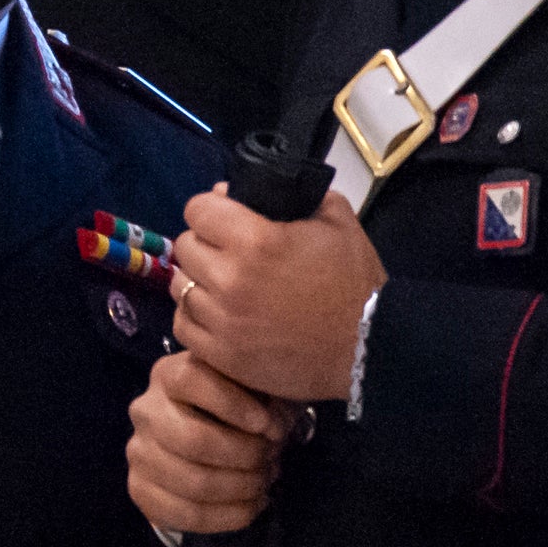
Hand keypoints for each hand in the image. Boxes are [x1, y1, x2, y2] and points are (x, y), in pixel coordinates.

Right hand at [127, 350, 291, 535]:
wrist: (205, 437)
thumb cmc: (237, 406)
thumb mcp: (254, 387)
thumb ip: (267, 396)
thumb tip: (274, 427)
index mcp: (168, 374)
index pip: (190, 380)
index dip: (233, 404)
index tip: (270, 426)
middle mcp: (145, 411)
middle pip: (193, 440)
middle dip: (245, 456)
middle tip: (272, 459)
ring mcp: (138, 453)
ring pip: (193, 483)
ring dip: (241, 489)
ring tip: (265, 482)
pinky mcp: (140, 490)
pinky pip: (187, 515)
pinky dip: (229, 516)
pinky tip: (252, 505)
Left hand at [169, 185, 388, 403]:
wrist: (367, 347)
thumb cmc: (354, 282)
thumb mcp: (337, 220)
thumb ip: (296, 195)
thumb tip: (251, 191)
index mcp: (255, 240)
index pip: (197, 210)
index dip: (211, 208)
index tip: (225, 216)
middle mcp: (229, 279)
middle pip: (185, 246)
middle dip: (205, 243)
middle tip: (228, 252)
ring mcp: (222, 321)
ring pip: (180, 286)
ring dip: (198, 280)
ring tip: (222, 284)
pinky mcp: (222, 355)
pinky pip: (183, 326)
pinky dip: (195, 317)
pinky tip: (217, 314)